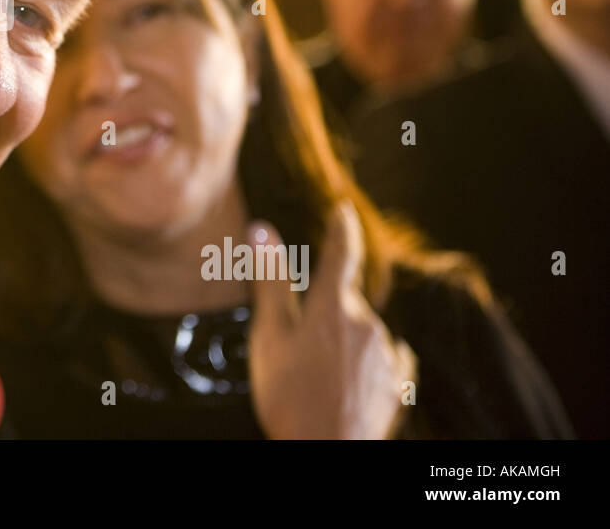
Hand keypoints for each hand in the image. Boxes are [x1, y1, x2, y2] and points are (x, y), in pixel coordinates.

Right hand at [245, 201, 416, 438]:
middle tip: (297, 343)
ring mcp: (387, 353)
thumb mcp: (270, 337)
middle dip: (326, 310)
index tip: (343, 209)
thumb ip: (270, 282)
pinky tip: (345, 382)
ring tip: (315, 374)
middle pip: (346, 300)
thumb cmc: (290, 398)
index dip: (341, 228)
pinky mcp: (398, 381)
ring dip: (343, 341)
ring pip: (362, 330)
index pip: (339, 253)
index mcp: (333, 307)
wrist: (327, 452)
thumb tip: (262, 231)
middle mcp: (367, 323)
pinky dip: (365, 362)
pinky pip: (383, 357)